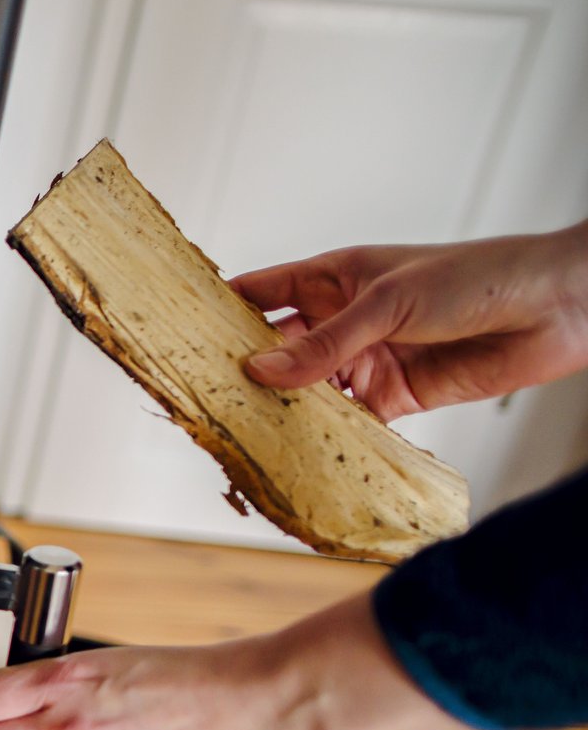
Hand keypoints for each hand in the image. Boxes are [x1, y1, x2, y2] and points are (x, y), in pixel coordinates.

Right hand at [233, 220, 587, 420]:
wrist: (556, 309)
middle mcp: (344, 320)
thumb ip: (325, 344)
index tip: (180, 332)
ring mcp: (367, 360)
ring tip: (240, 432)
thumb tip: (261, 373)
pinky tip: (298, 452)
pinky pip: (348, 422)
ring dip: (283, 409)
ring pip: (308, 390)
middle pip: (278, 349)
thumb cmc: (477, 279)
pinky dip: (326, 437)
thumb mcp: (389, 303)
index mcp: (334, 277)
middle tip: (203, 397)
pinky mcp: (396, 398)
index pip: (262, 292)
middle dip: (245, 371)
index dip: (222, 310)